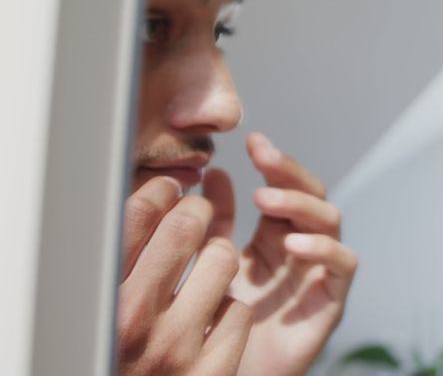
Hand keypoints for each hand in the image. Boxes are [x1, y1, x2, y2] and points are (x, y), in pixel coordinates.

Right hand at [118, 176, 251, 374]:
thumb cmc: (109, 351)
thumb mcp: (98, 301)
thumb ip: (120, 256)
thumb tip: (149, 195)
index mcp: (102, 296)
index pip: (137, 216)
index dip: (162, 191)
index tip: (171, 189)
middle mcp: (135, 320)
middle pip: (186, 228)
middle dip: (197, 211)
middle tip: (197, 214)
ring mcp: (178, 347)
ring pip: (223, 261)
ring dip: (219, 257)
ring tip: (207, 266)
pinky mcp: (212, 370)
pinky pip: (239, 312)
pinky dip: (230, 309)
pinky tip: (214, 315)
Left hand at [204, 133, 357, 375]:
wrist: (231, 372)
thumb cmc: (223, 324)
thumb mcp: (214, 262)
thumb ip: (217, 220)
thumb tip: (215, 172)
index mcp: (275, 233)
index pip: (285, 186)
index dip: (274, 162)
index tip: (253, 141)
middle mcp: (303, 245)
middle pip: (312, 194)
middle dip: (289, 172)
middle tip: (263, 158)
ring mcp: (320, 269)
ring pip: (330, 219)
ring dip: (300, 205)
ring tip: (265, 201)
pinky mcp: (333, 298)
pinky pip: (343, 262)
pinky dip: (323, 248)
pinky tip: (294, 244)